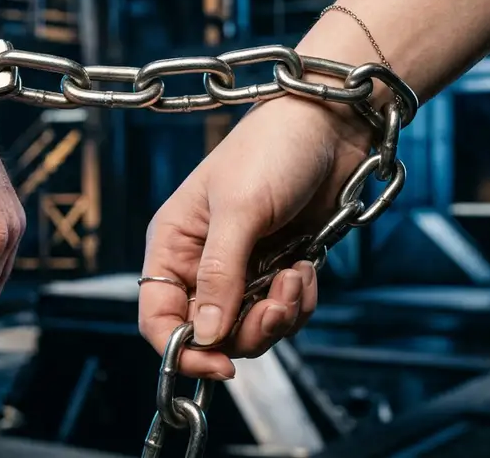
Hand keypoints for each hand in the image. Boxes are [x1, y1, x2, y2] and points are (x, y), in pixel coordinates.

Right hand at [139, 96, 371, 378]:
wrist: (331, 124)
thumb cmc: (272, 149)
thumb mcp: (239, 210)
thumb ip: (220, 275)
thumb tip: (205, 336)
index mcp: (173, 244)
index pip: (158, 316)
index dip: (182, 349)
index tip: (219, 365)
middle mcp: (202, 262)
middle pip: (209, 334)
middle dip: (247, 330)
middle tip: (275, 305)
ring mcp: (243, 268)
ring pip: (249, 329)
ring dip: (278, 314)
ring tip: (296, 275)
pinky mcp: (279, 268)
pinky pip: (283, 313)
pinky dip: (299, 302)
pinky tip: (307, 267)